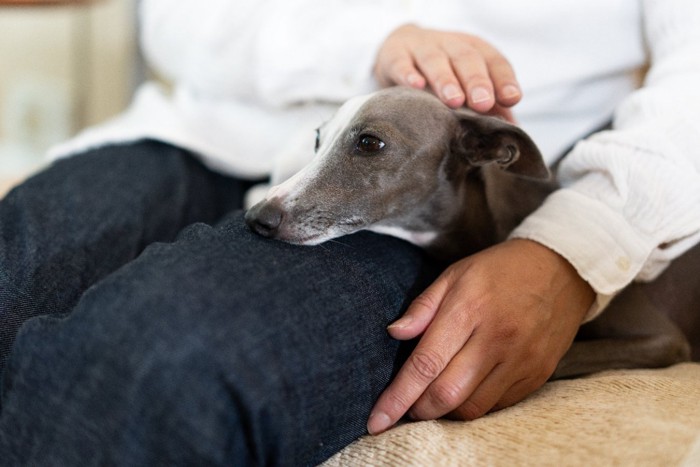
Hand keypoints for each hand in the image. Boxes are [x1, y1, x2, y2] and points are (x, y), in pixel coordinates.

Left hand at [367, 239, 593, 434]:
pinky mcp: (538, 374)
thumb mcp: (455, 274)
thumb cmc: (500, 270)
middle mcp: (496, 339)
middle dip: (417, 410)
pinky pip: (497, 406)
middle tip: (404, 407)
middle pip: (446, 394)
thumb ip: (423, 306)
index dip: (397, 397)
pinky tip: (463, 392)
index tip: (376, 420)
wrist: (563, 269)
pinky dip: (473, 407)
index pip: (425, 364)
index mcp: (469, 309)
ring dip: (444, 412)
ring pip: (472, 408)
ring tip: (432, 398)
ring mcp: (521, 360)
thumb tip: (393, 334)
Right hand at [374, 24, 520, 119]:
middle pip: (466, 58)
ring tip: (454, 101)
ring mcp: (421, 49)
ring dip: (445, 79)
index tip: (511, 98)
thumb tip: (511, 130)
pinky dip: (408, 74)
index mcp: (474, 51)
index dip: (503, 78)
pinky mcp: (394, 56)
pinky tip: (415, 86)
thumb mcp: (465, 84)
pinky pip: (401, 63)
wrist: (398, 51)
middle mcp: (450, 45)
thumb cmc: (442, 73)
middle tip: (483, 103)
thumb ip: (490, 106)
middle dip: (476, 80)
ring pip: (435, 60)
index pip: (493, 61)